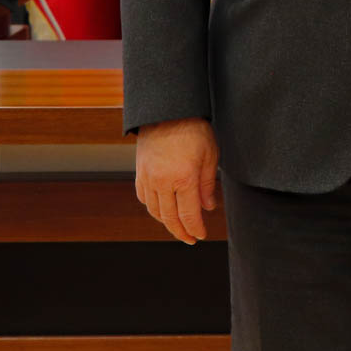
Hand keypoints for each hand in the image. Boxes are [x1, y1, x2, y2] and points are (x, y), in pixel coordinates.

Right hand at [135, 117, 218, 243]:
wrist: (168, 111)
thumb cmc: (193, 129)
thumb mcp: (210, 155)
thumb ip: (207, 184)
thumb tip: (208, 207)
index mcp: (184, 178)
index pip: (189, 215)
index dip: (195, 229)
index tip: (201, 236)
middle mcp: (163, 182)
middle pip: (170, 218)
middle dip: (181, 232)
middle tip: (190, 239)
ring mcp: (148, 178)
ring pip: (155, 211)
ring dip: (166, 223)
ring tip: (178, 228)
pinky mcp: (140, 173)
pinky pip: (144, 198)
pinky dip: (153, 208)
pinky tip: (162, 210)